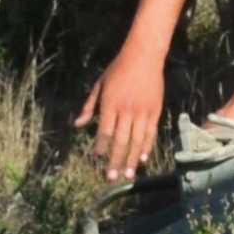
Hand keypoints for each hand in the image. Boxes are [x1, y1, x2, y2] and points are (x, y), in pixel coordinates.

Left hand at [81, 43, 170, 179]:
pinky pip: (151, 132)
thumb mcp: (99, 85)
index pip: (104, 131)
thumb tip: (78, 125)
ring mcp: (143, 111)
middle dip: (115, 160)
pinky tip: (143, 158)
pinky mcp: (156, 110)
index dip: (100, 147)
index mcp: (110, 104)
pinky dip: (147, 146)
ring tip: (128, 174)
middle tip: (111, 177)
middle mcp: (127, 110)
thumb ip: (89, 106)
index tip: (96, 158)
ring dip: (132, 159)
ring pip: (137, 140)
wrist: (145, 56)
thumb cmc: (118, 69)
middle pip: (121, 140)